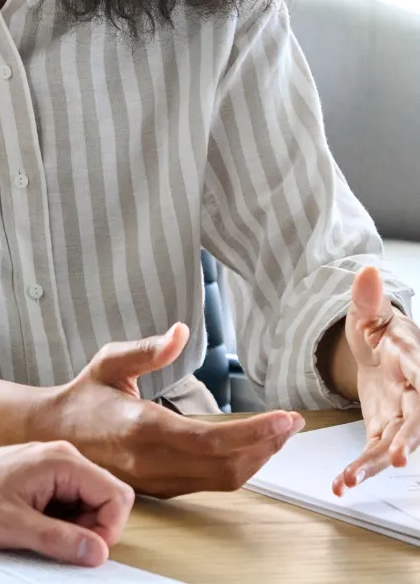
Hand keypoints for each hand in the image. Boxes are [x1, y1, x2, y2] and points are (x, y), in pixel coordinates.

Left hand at [0, 441, 133, 566]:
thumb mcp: (12, 526)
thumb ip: (59, 539)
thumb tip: (99, 553)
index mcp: (61, 461)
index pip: (116, 496)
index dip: (110, 530)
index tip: (86, 552)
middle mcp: (63, 458)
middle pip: (107, 499)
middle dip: (93, 530)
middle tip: (59, 546)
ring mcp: (54, 466)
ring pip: (90, 504)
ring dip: (76, 528)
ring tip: (40, 534)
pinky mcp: (45, 477)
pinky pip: (71, 503)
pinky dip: (63, 522)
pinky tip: (36, 527)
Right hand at [40, 325, 302, 497]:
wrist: (52, 435)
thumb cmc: (83, 396)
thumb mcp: (109, 362)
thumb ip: (146, 350)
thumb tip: (180, 332)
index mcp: (142, 427)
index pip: (212, 439)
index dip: (255, 433)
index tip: (285, 418)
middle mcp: (153, 461)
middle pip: (227, 465)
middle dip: (267, 446)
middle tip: (291, 423)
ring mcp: (158, 479)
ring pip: (223, 479)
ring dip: (257, 458)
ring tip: (278, 434)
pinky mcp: (161, 487)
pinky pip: (210, 483)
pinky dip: (238, 466)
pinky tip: (249, 447)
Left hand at [333, 266, 419, 493]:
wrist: (377, 344)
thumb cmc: (379, 325)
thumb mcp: (369, 310)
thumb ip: (368, 297)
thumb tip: (367, 272)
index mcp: (413, 360)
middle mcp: (414, 392)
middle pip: (416, 419)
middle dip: (407, 439)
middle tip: (395, 456)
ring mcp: (400, 414)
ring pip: (394, 442)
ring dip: (375, 463)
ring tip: (351, 479)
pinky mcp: (382, 427)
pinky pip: (374, 450)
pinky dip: (359, 467)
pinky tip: (341, 482)